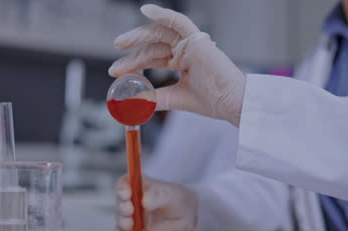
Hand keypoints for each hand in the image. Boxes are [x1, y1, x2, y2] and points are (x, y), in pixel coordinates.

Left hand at [109, 4, 245, 125]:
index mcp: (181, 62)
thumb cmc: (212, 101)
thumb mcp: (176, 98)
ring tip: (121, 44)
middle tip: (115, 63)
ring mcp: (190, 44)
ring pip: (159, 34)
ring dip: (139, 36)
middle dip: (132, 53)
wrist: (231, 104)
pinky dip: (163, 14)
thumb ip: (156, 98)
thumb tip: (133, 102)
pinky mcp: (197, 40)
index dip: (134, 64)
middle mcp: (184, 51)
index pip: (152, 59)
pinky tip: (146, 9)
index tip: (116, 72)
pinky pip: (179, 21)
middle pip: (152, 46)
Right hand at [115, 175, 196, 230]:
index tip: (126, 193)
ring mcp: (132, 214)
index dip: (121, 187)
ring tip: (129, 224)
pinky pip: (123, 230)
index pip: (124, 182)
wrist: (184, 215)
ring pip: (120, 216)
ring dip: (121, 220)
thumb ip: (157, 196)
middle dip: (122, 206)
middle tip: (130, 210)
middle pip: (120, 200)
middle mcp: (132, 198)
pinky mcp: (134, 228)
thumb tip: (145, 201)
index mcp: (138, 184)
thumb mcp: (169, 194)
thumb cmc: (175, 198)